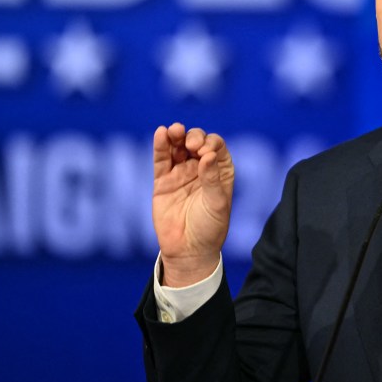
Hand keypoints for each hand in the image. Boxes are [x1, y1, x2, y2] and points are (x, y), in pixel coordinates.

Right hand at [152, 123, 234, 286]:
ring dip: (176, 135)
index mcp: (219, 171)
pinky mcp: (163, 181)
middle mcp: (200, 168)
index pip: (216, 147)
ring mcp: (181, 173)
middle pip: (196, 142)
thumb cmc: (210, 228)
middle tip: (192, 144)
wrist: (188, 250)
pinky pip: (161, 159)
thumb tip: (208, 154)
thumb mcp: (216, 203)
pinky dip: (161, 145)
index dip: (210, 143)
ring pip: (177, 146)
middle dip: (194, 137)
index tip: (205, 151)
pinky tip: (161, 133)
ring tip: (174, 131)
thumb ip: (212, 179)